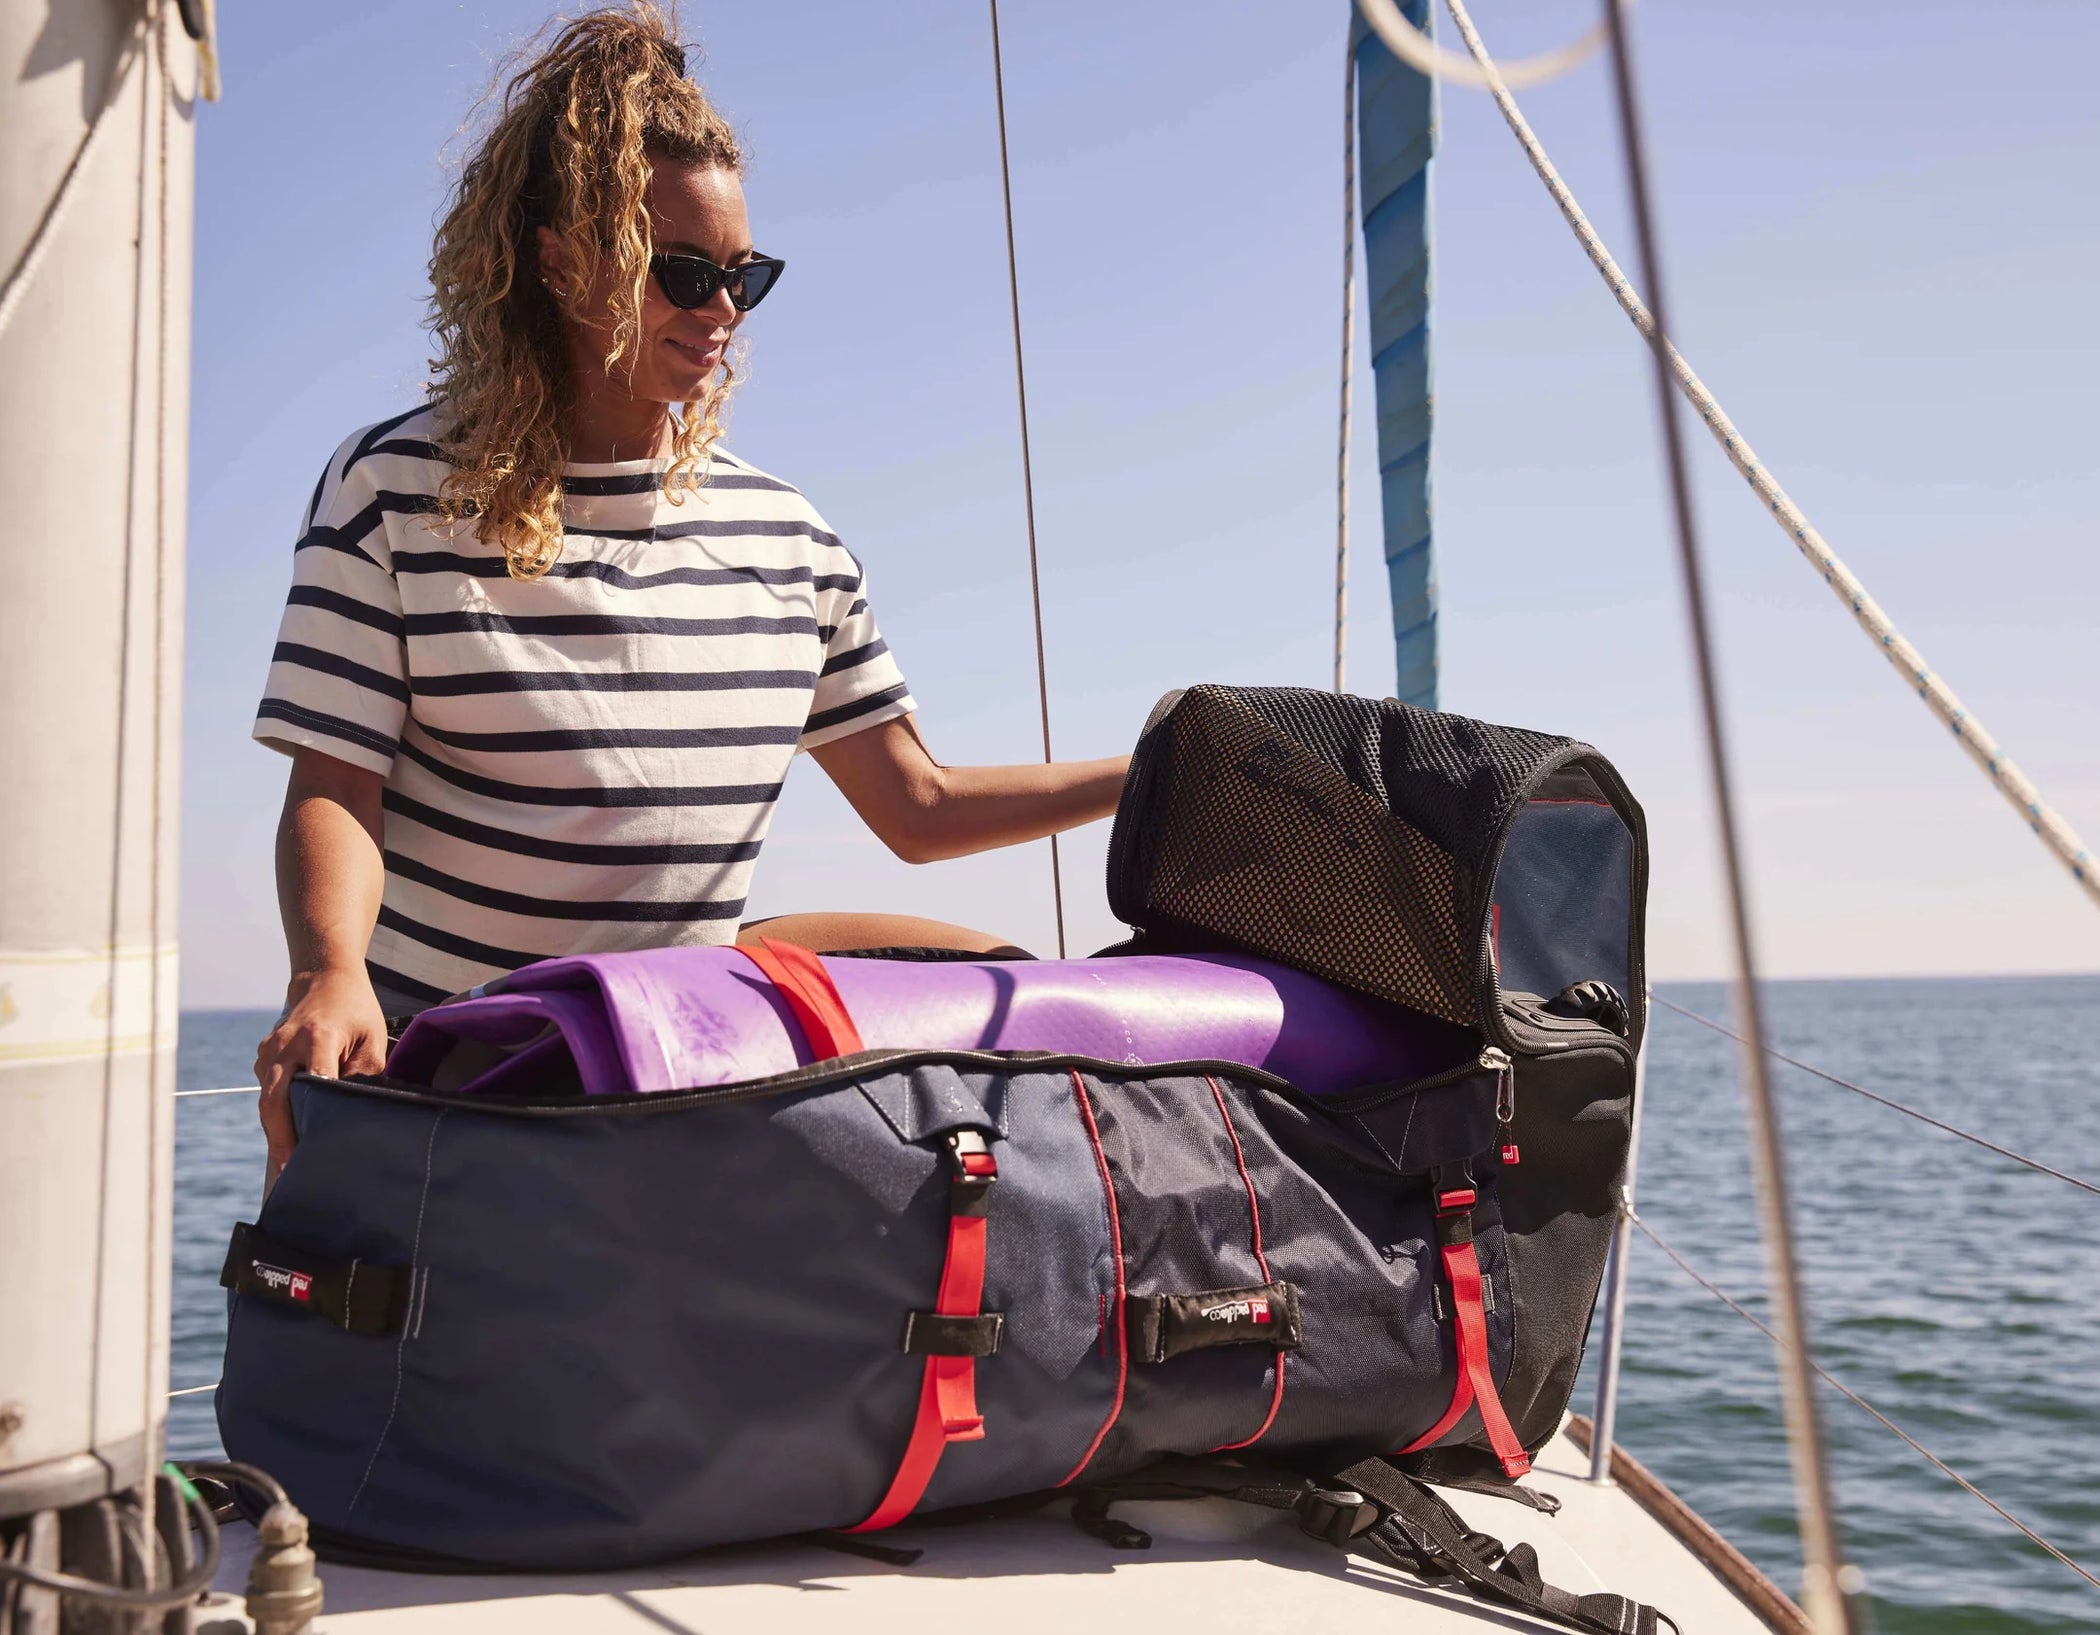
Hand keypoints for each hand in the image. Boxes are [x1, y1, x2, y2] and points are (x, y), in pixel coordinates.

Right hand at [253, 966, 387, 1179]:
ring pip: (266, 1099)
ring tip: (289, 1163)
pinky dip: (276, 1114)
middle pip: (275, 1099)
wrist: (324, 980)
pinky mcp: (263, 1057)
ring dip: (276, 1130)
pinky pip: (267, 1091)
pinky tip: (288, 1137)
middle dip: (280, 1136)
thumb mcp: (374, 1038)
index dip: (313, 1114)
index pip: (313, 1081)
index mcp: (318, 1037)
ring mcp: (269, 1051)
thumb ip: (365, 1073)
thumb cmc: (356, 1012)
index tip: (316, 1145)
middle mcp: (286, 1045)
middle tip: (290, 1169)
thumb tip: (353, 1109)